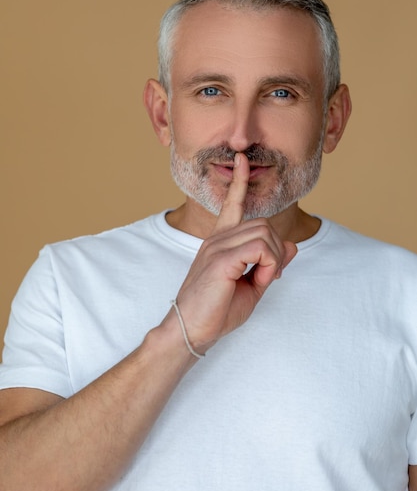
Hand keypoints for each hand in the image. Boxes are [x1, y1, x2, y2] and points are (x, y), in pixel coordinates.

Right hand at [174, 153, 296, 352]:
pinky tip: (261, 280)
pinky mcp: (220, 259)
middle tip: (268, 276)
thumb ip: (270, 264)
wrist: (191, 331)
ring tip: (263, 279)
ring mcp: (217, 246)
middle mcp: (217, 239)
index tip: (242, 160)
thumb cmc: (216, 312)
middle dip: (277, 250)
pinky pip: (261, 249)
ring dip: (274, 259)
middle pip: (263, 224)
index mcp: (220, 241)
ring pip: (265, 234)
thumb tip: (293, 246)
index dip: (239, 181)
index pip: (232, 204)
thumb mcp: (252, 286)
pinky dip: (270, 265)